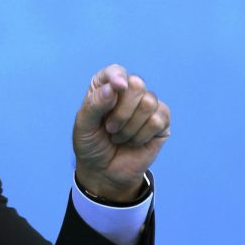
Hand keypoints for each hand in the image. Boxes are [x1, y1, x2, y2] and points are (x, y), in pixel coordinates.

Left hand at [73, 64, 170, 201]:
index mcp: (106, 88)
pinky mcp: (161, 122)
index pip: (115, 71)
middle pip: (136, 84)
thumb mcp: (83, 126)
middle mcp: (128, 93)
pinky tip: (133, 142)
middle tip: (109, 128)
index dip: (117, 76)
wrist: (104, 173)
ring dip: (129, 126)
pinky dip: (141, 135)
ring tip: (119, 137)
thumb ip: (95, 104)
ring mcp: (147, 107)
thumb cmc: (91, 145)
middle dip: (121, 111)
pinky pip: (159, 119)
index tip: (118, 87)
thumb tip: (115, 87)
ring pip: (148, 102)